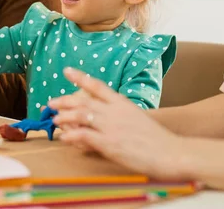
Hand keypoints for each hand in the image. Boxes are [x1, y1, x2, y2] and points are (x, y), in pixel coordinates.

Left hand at [48, 68, 186, 179]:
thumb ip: (119, 116)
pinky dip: (72, 136)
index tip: (67, 71)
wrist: (172, 151)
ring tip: (55, 120)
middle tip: (51, 102)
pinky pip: (85, 136)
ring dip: (65, 117)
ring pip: (81, 115)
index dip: (80, 77)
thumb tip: (104, 118)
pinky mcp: (110, 143)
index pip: (97, 85)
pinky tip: (64, 138)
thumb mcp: (137, 119)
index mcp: (122, 102)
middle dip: (64, 100)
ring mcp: (112, 126)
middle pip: (83, 100)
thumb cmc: (157, 139)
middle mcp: (115, 111)